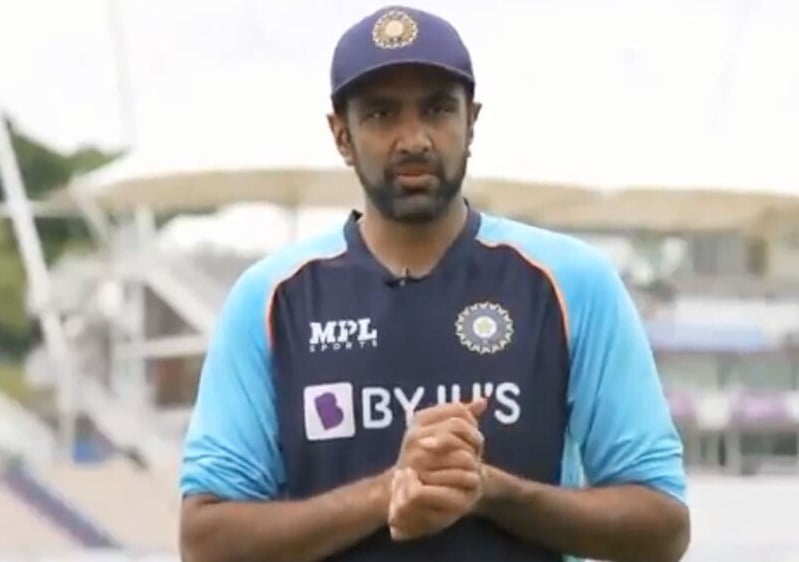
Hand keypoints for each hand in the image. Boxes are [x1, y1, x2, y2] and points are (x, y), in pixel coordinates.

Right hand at [388, 400, 486, 540]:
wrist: (410, 493)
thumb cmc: (433, 458)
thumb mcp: (443, 433)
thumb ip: (461, 418)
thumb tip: (484, 401)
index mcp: (419, 420)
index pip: (458, 410)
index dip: (472, 421)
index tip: (472, 433)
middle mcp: (414, 437)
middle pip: (459, 428)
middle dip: (474, 439)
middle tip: (477, 452)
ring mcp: (417, 459)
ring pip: (463, 454)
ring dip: (474, 460)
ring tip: (474, 466)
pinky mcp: (425, 482)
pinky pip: (460, 476)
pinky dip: (471, 477)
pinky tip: (473, 479)